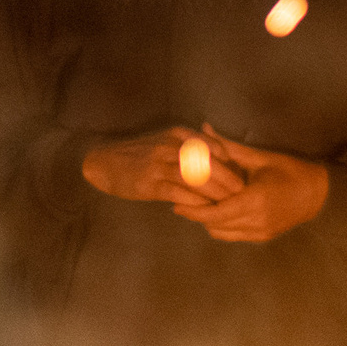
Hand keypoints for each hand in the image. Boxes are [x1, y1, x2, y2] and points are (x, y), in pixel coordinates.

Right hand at [81, 126, 243, 206]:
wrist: (104, 163)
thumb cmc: (140, 156)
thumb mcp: (166, 143)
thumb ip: (191, 147)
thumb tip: (221, 156)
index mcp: (179, 134)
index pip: (214, 147)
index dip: (231, 164)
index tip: (242, 177)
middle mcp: (171, 145)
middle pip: (209, 163)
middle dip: (228, 180)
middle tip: (242, 194)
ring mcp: (160, 163)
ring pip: (197, 178)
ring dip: (215, 193)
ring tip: (228, 204)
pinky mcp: (150, 182)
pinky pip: (179, 193)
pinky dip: (194, 202)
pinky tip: (204, 211)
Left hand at [173, 131, 328, 242]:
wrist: (319, 193)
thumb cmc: (290, 170)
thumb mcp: (259, 157)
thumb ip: (228, 147)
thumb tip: (204, 129)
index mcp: (255, 199)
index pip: (215, 213)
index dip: (193, 211)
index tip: (176, 204)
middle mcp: (257, 220)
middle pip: (215, 225)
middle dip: (197, 215)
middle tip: (181, 203)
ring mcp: (260, 232)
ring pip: (222, 233)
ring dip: (208, 221)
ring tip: (196, 207)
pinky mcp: (263, 237)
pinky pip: (233, 235)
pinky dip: (221, 225)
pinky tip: (216, 212)